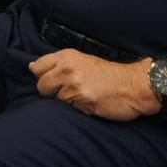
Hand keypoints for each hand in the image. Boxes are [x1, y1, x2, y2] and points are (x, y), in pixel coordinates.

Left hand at [30, 52, 158, 120]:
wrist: (134, 85)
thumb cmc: (109, 74)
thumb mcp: (82, 61)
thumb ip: (58, 64)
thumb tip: (32, 67)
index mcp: (66, 56)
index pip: (37, 66)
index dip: (42, 76)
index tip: (52, 80)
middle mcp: (67, 69)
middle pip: (42, 86)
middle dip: (52, 92)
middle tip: (69, 91)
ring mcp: (74, 85)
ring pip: (56, 100)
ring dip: (66, 102)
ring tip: (83, 97)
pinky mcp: (82, 101)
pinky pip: (69, 110)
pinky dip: (77, 109)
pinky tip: (89, 104)